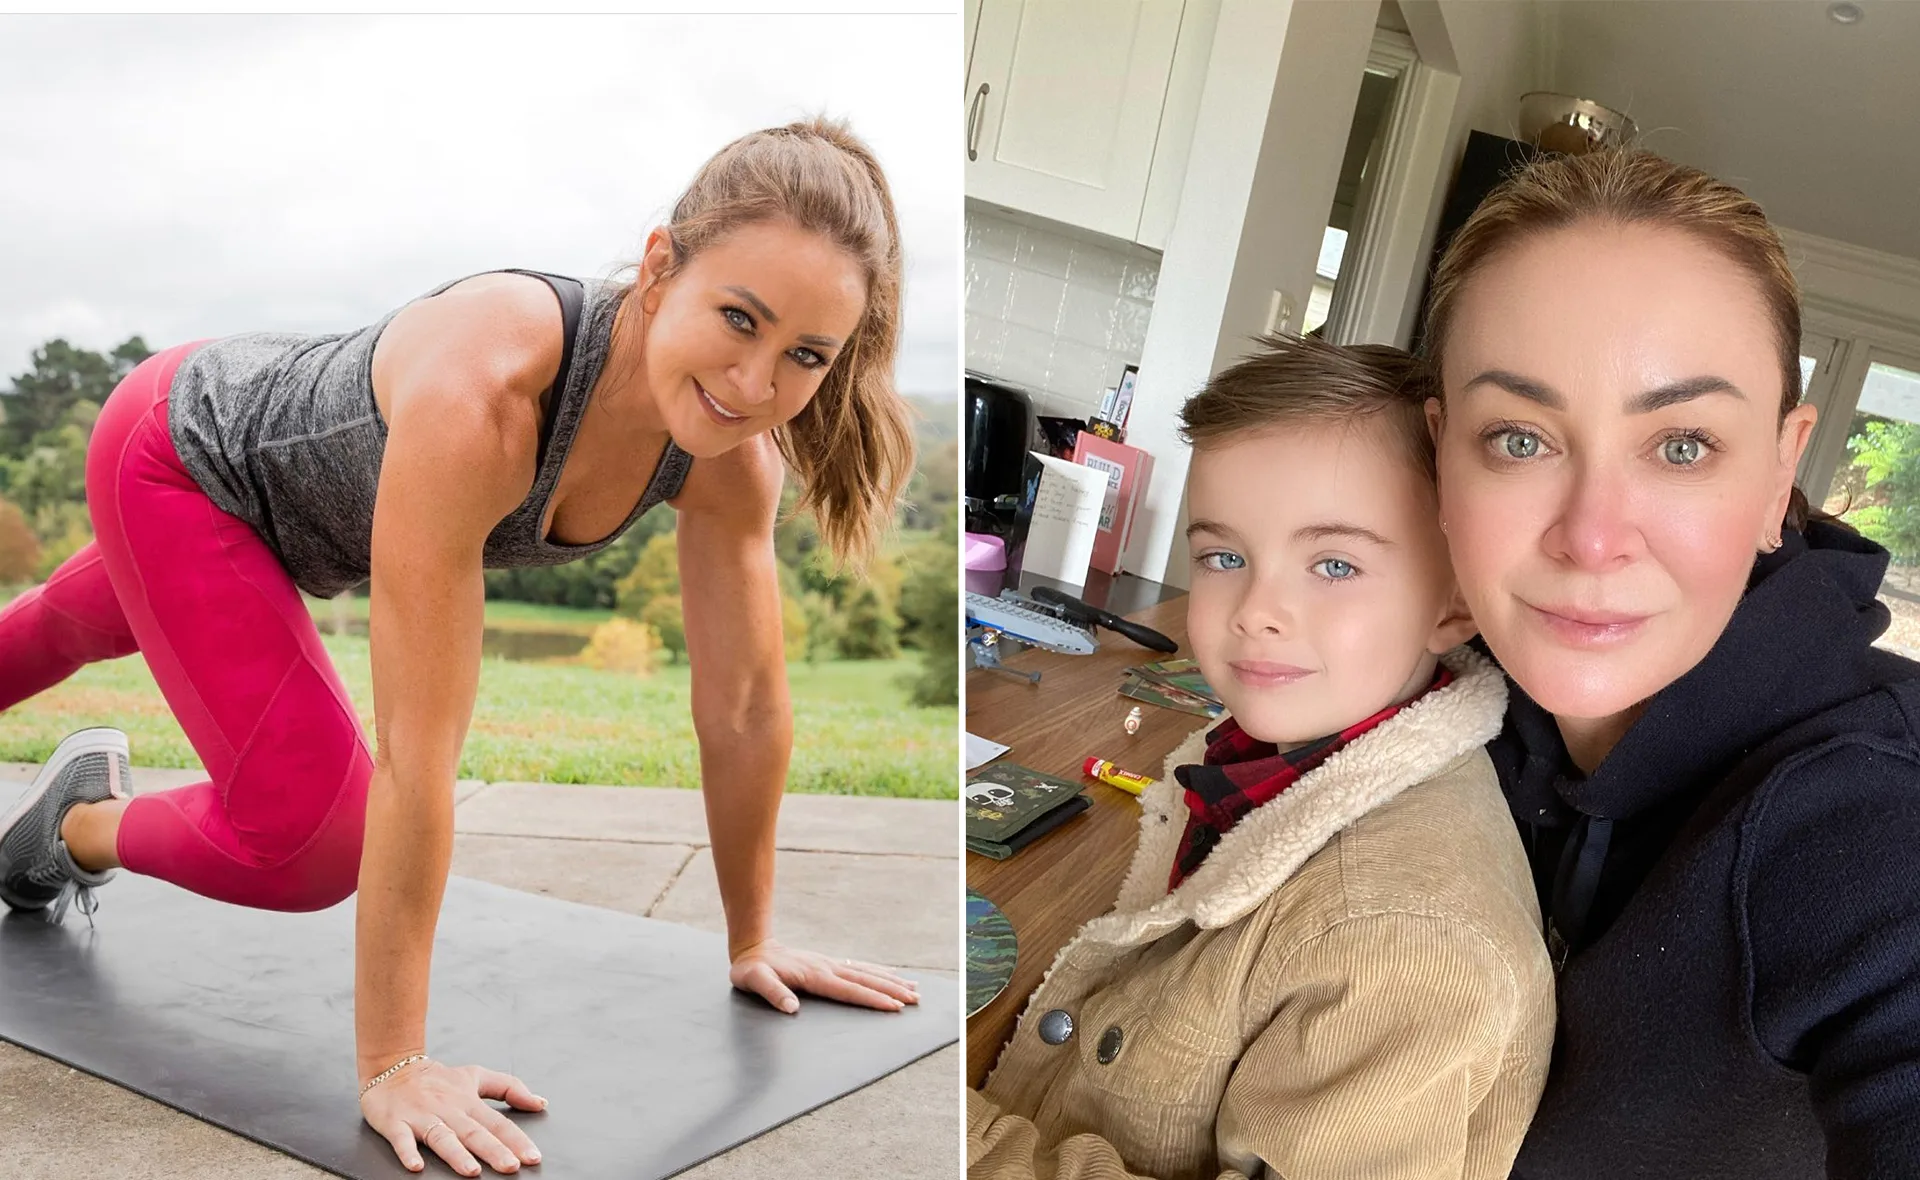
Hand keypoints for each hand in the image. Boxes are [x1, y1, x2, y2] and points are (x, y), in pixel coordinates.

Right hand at [359, 1057, 546, 1175]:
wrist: (392, 1067)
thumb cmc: (436, 1078)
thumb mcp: (476, 1076)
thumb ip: (509, 1088)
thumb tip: (540, 1102)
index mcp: (468, 1102)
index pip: (497, 1123)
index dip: (516, 1140)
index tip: (532, 1157)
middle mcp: (448, 1110)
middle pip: (474, 1133)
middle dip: (494, 1150)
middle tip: (511, 1166)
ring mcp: (422, 1117)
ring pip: (442, 1137)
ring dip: (456, 1154)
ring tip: (471, 1170)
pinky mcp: (396, 1123)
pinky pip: (401, 1140)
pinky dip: (408, 1152)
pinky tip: (416, 1166)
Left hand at [729, 939, 920, 1013]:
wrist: (752, 947)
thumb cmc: (752, 969)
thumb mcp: (755, 981)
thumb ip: (773, 993)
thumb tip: (791, 1008)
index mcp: (814, 976)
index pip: (849, 990)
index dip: (872, 999)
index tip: (894, 1007)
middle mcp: (827, 967)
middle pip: (866, 980)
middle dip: (892, 990)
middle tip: (916, 999)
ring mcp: (829, 964)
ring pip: (866, 973)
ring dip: (890, 980)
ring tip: (913, 987)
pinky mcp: (828, 963)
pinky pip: (859, 968)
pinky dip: (877, 972)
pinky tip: (889, 975)